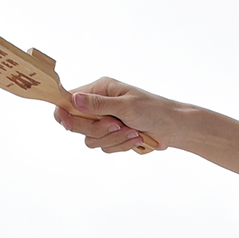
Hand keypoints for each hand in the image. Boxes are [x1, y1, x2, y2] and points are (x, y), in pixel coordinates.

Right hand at [53, 78, 174, 153]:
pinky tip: (136, 138)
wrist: (173, 127)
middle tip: (117, 125)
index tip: (68, 124)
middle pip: (78, 124)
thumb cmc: (154, 110)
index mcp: (99, 90)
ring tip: (132, 131)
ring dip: (113, 139)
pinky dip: (121, 145)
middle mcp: (98, 105)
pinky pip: (105, 148)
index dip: (65, 113)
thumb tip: (73, 99)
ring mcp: (104, 122)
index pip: (69, 101)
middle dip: (98, 129)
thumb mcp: (126, 105)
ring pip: (91, 140)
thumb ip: (98, 105)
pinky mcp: (112, 137)